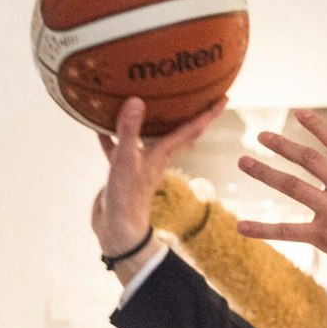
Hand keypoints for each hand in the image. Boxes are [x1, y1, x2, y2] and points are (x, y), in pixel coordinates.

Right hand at [92, 95, 225, 282]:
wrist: (117, 230)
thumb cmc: (126, 197)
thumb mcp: (125, 161)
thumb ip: (129, 131)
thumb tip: (136, 100)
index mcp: (162, 155)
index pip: (190, 129)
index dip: (208, 113)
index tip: (225, 96)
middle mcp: (155, 158)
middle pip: (178, 133)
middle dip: (189, 115)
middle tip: (198, 97)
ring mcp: (139, 165)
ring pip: (147, 138)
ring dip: (149, 122)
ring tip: (145, 101)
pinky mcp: (123, 172)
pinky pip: (120, 148)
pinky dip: (113, 137)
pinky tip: (101, 126)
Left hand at [236, 110, 326, 297]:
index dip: (317, 126)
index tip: (299, 113)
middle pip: (308, 158)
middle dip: (282, 145)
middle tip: (261, 136)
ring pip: (293, 185)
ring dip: (265, 172)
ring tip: (244, 162)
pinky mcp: (325, 236)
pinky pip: (288, 231)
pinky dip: (263, 229)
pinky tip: (241, 227)